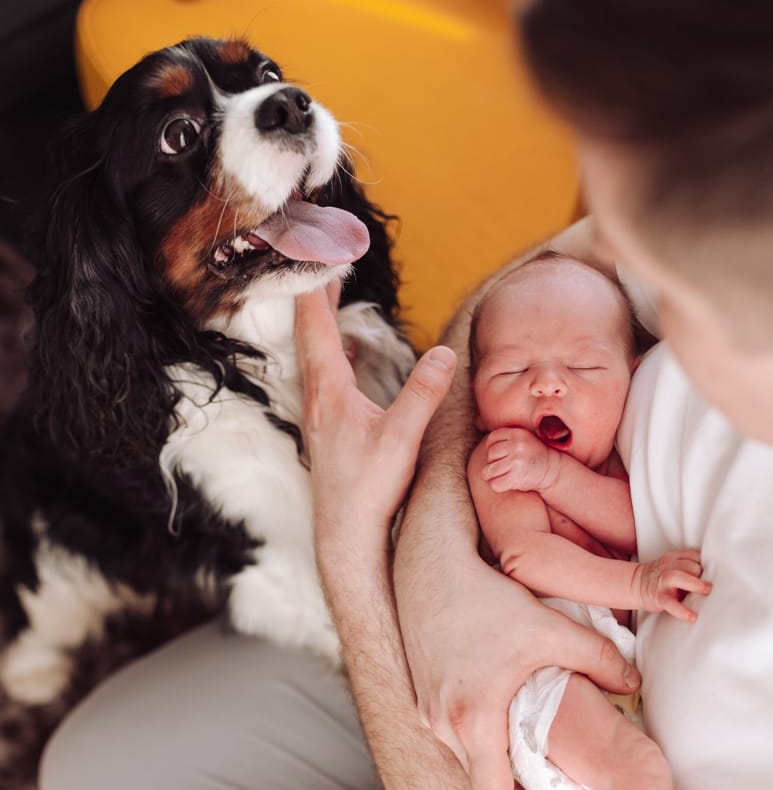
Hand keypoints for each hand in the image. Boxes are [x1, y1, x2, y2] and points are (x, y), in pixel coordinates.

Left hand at [294, 286, 456, 556]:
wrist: (345, 538)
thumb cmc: (368, 491)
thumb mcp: (402, 438)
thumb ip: (423, 393)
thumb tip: (446, 353)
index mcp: (329, 391)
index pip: (316, 325)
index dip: (317, 286)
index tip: (321, 252)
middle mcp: (316, 400)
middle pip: (310, 333)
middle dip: (317, 296)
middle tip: (324, 263)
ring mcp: (318, 417)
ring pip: (315, 356)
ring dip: (324, 325)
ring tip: (333, 302)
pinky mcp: (327, 433)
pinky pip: (326, 379)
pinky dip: (335, 356)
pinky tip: (352, 362)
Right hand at [394, 543, 641, 789]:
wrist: (430, 568)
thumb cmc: (487, 599)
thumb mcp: (552, 628)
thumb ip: (600, 659)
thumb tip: (632, 685)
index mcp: (474, 719)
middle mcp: (443, 725)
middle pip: (481, 785)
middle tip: (554, 779)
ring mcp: (427, 713)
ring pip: (468, 761)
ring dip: (499, 762)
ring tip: (536, 745)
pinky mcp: (422, 698)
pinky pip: (454, 737)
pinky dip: (482, 738)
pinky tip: (507, 712)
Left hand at [481, 427, 557, 493]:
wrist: (552, 470)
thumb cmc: (532, 454)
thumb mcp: (521, 437)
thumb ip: (505, 434)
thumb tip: (478, 422)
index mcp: (517, 433)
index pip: (491, 439)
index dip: (493, 449)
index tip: (502, 454)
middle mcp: (516, 446)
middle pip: (490, 455)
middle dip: (494, 462)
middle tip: (505, 466)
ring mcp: (516, 461)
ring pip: (489, 470)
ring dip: (494, 475)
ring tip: (505, 474)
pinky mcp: (516, 477)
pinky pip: (494, 483)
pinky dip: (498, 485)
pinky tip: (507, 483)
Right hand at [633, 548, 711, 620]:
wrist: (635, 584)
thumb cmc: (661, 577)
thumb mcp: (672, 564)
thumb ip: (688, 566)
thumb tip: (712, 577)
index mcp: (674, 558)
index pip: (693, 556)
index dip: (704, 564)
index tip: (712, 573)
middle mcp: (668, 566)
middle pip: (690, 565)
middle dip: (701, 574)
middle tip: (708, 586)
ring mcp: (663, 582)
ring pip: (679, 577)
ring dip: (696, 584)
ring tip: (706, 592)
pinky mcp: (659, 597)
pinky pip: (671, 604)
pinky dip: (682, 611)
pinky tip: (692, 617)